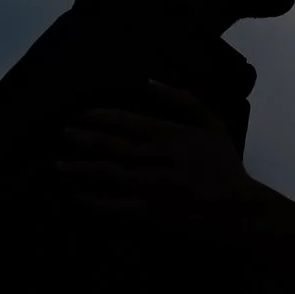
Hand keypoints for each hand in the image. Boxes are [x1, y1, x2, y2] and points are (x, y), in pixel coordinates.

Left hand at [54, 79, 255, 234]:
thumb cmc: (225, 164)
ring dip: (76, 167)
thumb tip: (149, 83)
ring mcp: (144, 184)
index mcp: (163, 132)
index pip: (119, 119)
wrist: (236, 207)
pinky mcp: (145, 210)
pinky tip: (77, 196)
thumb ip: (181, 99)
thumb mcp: (210, 123)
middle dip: (79, 138)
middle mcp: (148, 155)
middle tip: (63, 134)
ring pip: (101, 172)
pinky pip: (109, 205)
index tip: (81, 115)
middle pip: (103, 144)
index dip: (95, 116)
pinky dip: (90, 200)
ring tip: (58, 165)